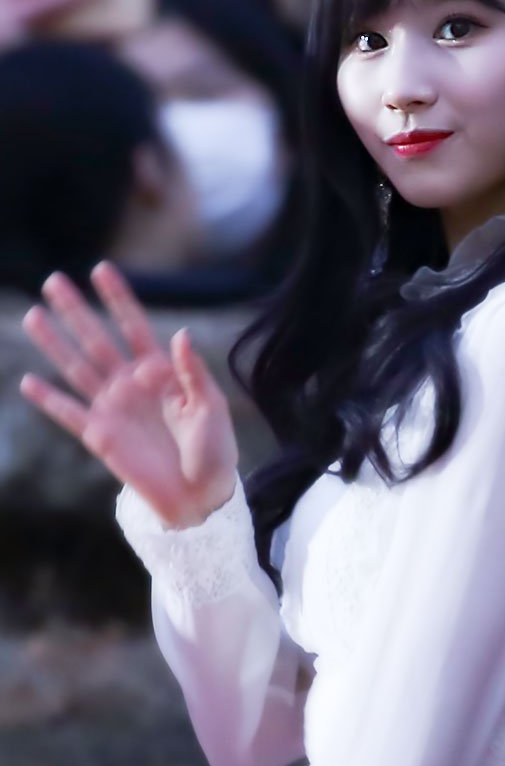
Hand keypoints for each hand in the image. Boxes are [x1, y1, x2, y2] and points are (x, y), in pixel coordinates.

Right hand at [19, 261, 239, 525]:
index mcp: (161, 372)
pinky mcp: (100, 436)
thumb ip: (193, 372)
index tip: (101, 269)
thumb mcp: (211, 407)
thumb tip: (180, 334)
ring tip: (34, 316)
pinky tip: (28, 381)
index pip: (134, 326)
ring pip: (77, 368)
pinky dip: (49, 399)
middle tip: (53, 280)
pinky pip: (69, 413)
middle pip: (97, 340)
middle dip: (76, 311)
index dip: (118, 299)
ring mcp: (113, 408)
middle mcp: (131, 384)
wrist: (202, 496)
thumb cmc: (214, 450)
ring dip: (55, 343)